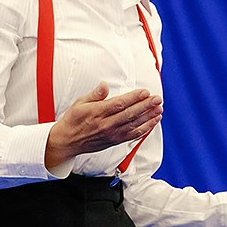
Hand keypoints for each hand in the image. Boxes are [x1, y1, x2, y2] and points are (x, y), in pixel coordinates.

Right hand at [45, 83, 161, 169]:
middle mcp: (106, 125)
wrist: (68, 141)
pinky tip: (152, 122)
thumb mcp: (80, 103)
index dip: (134, 98)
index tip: (145, 92)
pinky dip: (144, 129)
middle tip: (157, 99)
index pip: (119, 104)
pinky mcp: (114, 141)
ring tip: (159, 110)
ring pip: (134, 125)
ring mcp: (111, 134)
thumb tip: (104, 85)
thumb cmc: (74, 120)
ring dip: (148, 117)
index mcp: (97, 113)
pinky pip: (132, 136)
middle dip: (146, 106)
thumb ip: (95, 94)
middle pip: (130, 114)